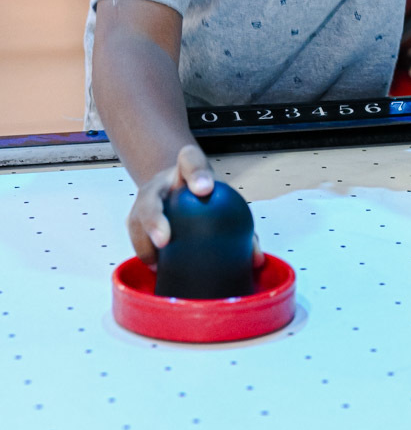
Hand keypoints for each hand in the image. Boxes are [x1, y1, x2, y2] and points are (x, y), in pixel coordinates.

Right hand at [127, 144, 263, 268]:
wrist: (175, 187)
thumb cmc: (201, 193)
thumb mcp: (219, 194)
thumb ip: (240, 219)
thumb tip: (255, 258)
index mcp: (184, 170)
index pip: (189, 159)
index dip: (196, 173)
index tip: (206, 189)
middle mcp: (160, 185)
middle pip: (151, 197)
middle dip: (154, 219)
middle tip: (164, 240)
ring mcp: (143, 203)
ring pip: (135, 220)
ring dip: (143, 243)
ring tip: (157, 264)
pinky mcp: (135, 223)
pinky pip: (134, 238)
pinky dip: (144, 254)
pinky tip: (157, 269)